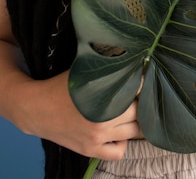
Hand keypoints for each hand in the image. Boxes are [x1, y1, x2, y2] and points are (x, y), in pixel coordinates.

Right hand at [18, 70, 141, 159]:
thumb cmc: (62, 86)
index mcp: (102, 95)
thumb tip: (131, 58)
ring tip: (130, 111)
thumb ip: (107, 66)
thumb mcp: (85, 70)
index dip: (141, 81)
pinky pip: (118, 152)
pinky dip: (123, 143)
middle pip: (138, 111)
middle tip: (136, 95)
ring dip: (135, 121)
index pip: (137, 88)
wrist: (37, 109)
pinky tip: (118, 132)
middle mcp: (102, 118)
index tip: (141, 77)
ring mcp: (97, 137)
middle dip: (139, 101)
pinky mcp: (90, 150)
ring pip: (133, 132)